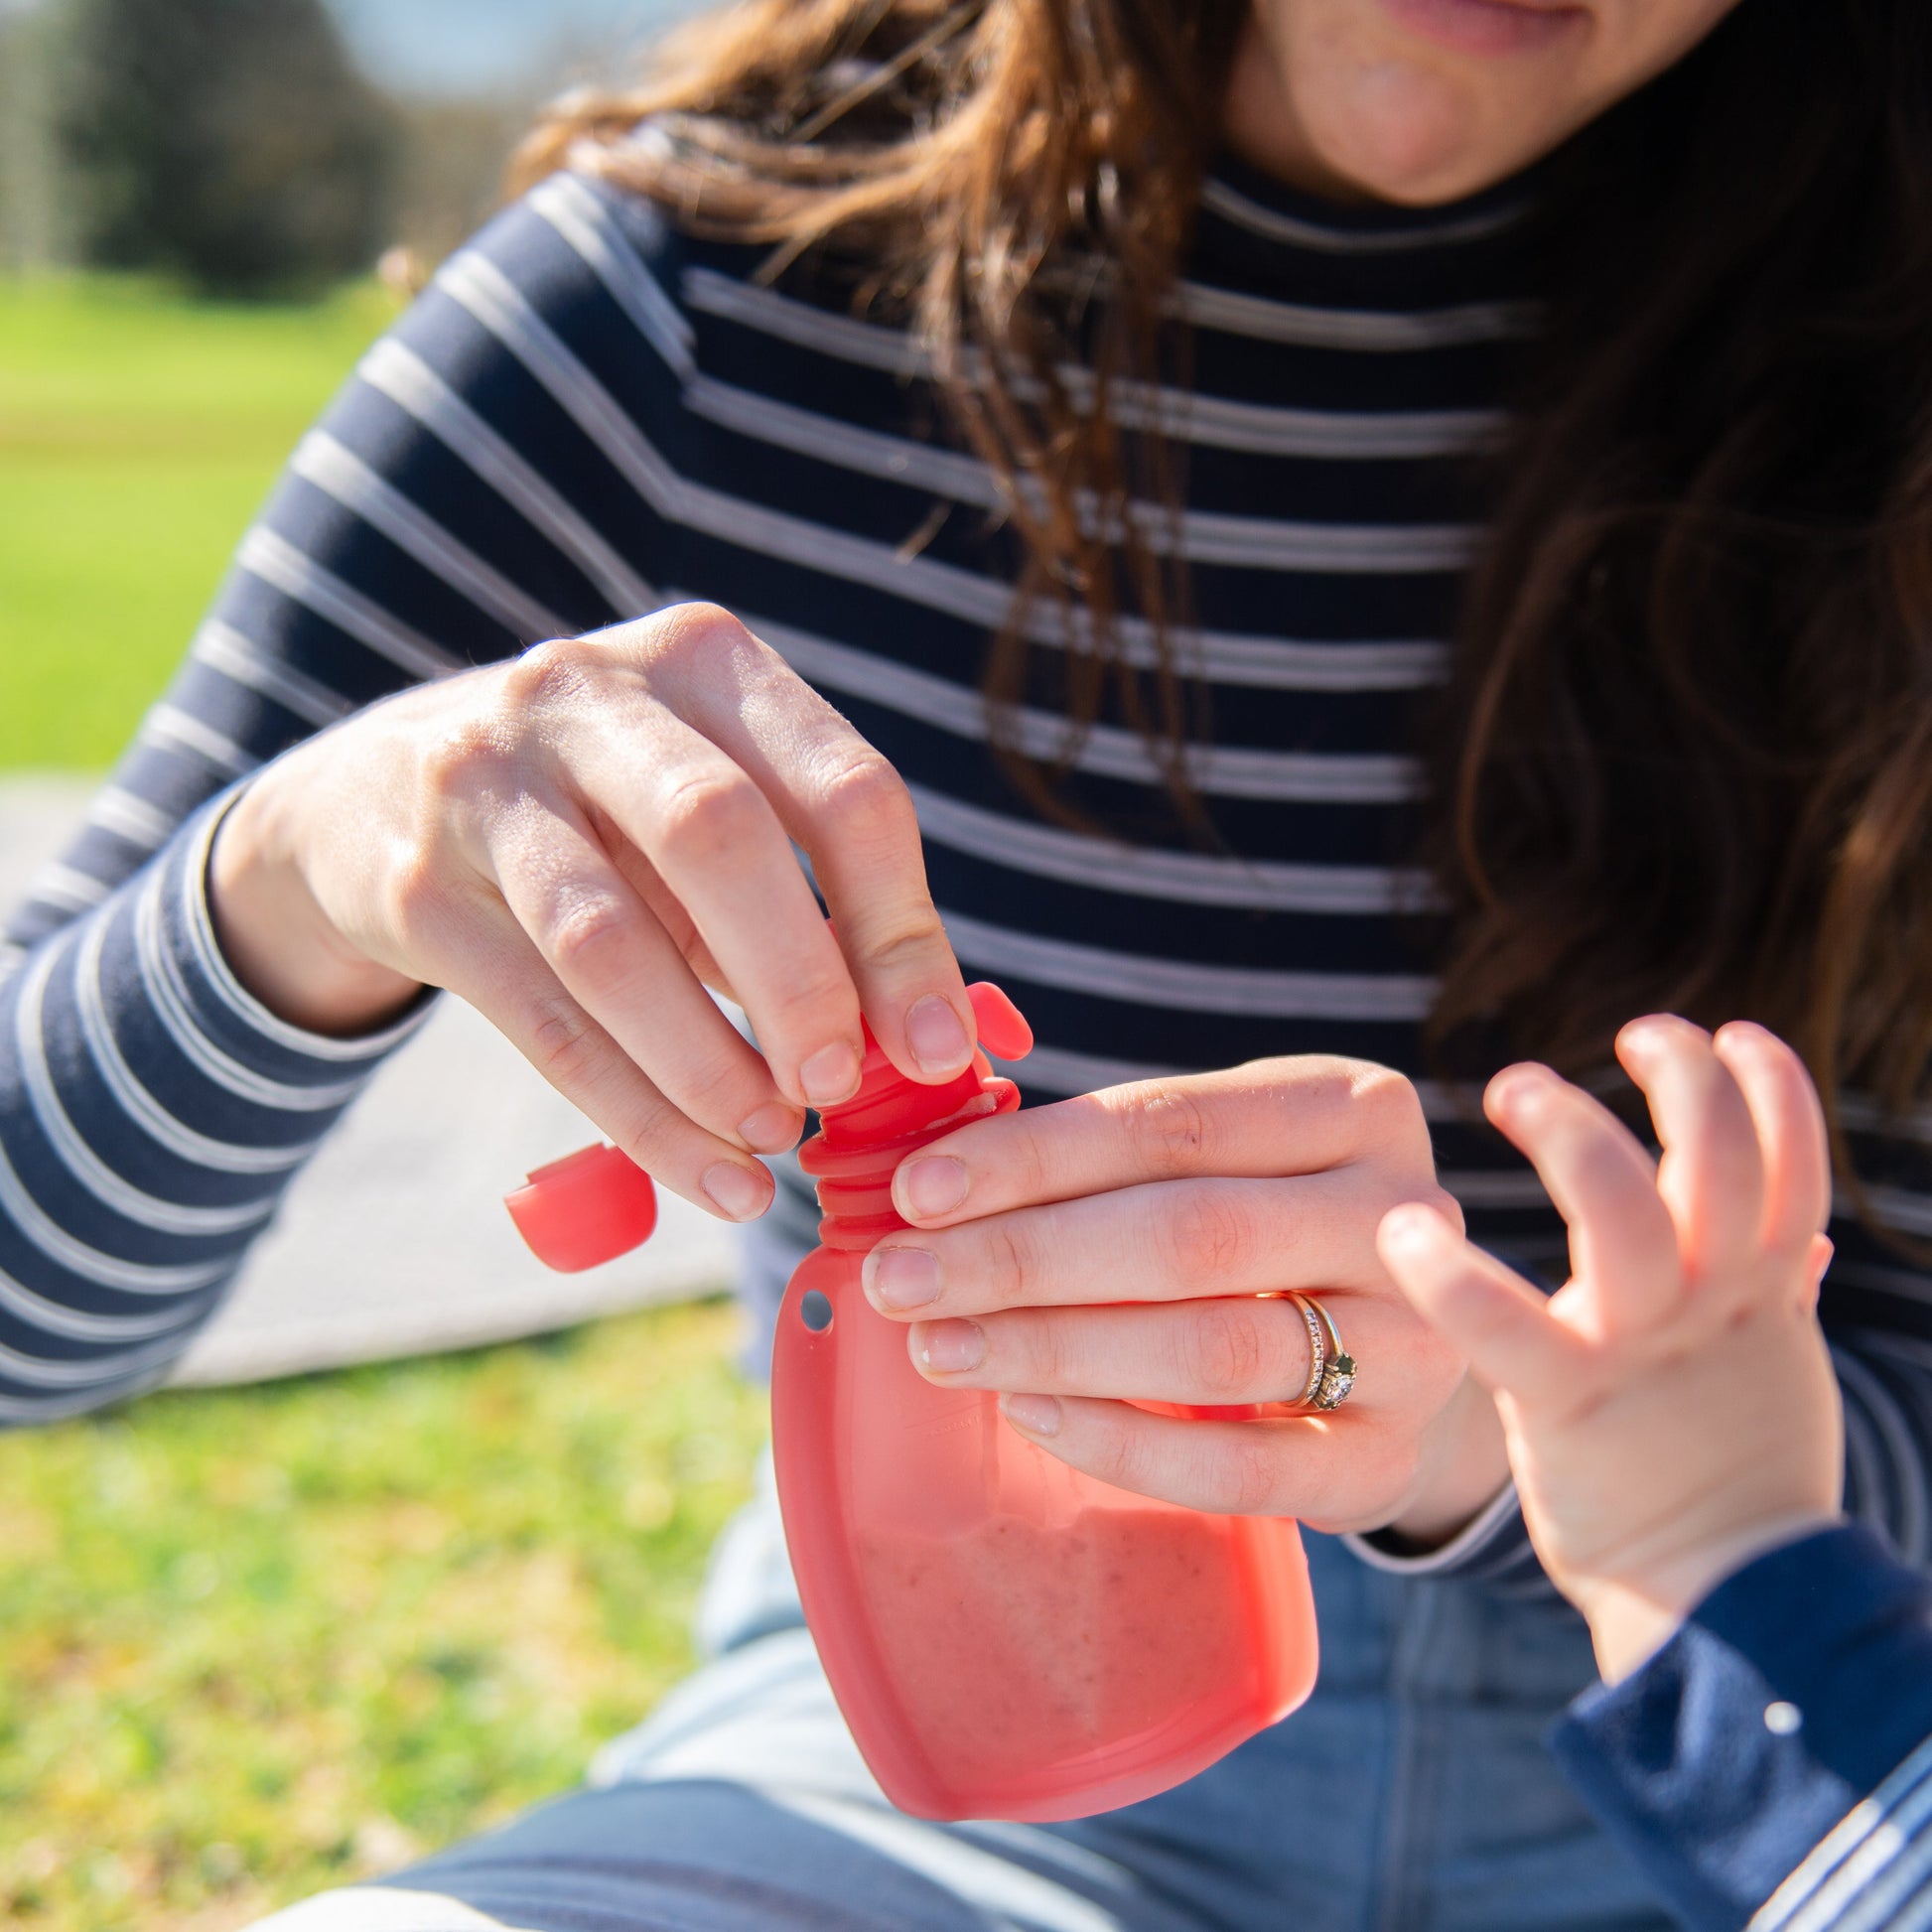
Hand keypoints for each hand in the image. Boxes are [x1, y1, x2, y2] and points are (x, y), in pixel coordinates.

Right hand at [209, 604, 976, 1220]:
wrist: (370, 795)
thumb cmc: (602, 814)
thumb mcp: (708, 808)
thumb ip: (816, 901)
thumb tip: (934, 1045)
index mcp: (705, 662)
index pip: (843, 788)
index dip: (902, 930)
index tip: (937, 1050)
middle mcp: (591, 697)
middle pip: (720, 836)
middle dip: (799, 981)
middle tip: (839, 1090)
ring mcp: (486, 783)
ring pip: (612, 944)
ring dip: (707, 1065)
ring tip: (772, 1143)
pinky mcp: (415, 886)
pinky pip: (543, 1021)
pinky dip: (635, 1112)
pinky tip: (703, 1170)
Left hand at [863, 1057, 1510, 1538]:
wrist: (1395, 1348)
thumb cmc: (1262, 1228)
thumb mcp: (1216, 1160)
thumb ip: (1103, 1156)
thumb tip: (928, 1177)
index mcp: (1354, 1104)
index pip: (1172, 1123)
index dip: (1034, 1157)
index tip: (916, 1189)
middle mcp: (1403, 1214)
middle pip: (1191, 1233)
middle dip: (1022, 1257)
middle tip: (900, 1280)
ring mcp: (1414, 1345)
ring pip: (1216, 1347)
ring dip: (1055, 1349)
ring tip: (940, 1347)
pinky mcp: (1388, 1460)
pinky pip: (1244, 1468)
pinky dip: (1124, 1443)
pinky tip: (1029, 1413)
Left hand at [1376, 1016, 1843, 1681]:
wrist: (1725, 1600)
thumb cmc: (1738, 1471)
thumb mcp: (1776, 1368)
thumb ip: (1780, 1290)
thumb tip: (1807, 1234)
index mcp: (1762, 1291)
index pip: (1793, 1162)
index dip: (1773, 1087)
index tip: (1727, 1034)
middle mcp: (1715, 1306)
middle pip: (1721, 1161)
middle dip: (1682, 1081)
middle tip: (1626, 1036)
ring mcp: (1644, 1350)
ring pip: (1629, 1212)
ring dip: (1576, 1134)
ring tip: (1516, 1088)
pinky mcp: (1569, 1403)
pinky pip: (1508, 1325)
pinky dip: (1454, 1274)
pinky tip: (1406, 1231)